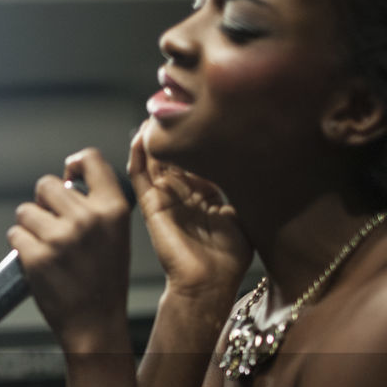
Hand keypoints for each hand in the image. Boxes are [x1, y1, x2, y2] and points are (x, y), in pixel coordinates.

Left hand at [6, 147, 133, 353]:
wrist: (95, 324)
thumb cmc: (105, 282)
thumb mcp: (116, 235)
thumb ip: (97, 206)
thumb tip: (67, 182)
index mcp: (113, 210)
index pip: (91, 159)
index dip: (74, 164)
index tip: (68, 175)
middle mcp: (87, 219)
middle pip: (46, 184)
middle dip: (43, 202)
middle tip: (52, 223)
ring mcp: (60, 238)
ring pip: (25, 210)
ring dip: (29, 226)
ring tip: (45, 246)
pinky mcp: (36, 257)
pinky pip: (15, 234)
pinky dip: (20, 246)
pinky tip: (36, 259)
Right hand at [129, 120, 251, 297]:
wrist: (208, 284)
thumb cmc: (228, 260)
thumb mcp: (242, 214)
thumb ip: (237, 188)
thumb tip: (248, 159)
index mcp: (204, 198)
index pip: (197, 161)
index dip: (198, 138)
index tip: (203, 112)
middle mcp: (183, 197)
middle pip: (175, 157)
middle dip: (175, 132)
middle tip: (177, 102)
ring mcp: (165, 201)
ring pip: (155, 162)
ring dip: (156, 137)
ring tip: (158, 110)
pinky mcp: (151, 207)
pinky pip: (139, 176)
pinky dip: (138, 155)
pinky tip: (142, 134)